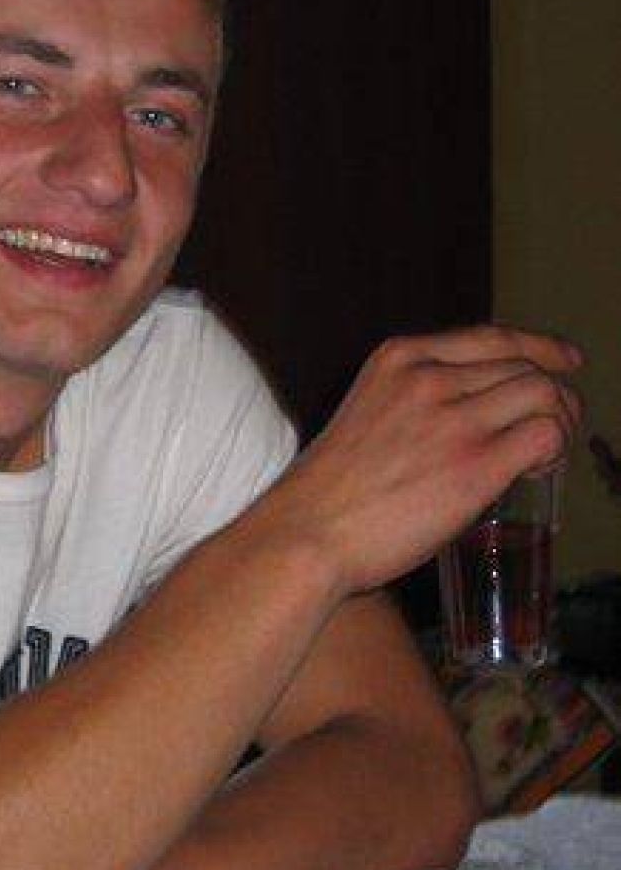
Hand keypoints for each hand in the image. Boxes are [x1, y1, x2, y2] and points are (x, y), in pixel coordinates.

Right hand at [268, 324, 582, 596]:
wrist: (306, 532)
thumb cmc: (327, 492)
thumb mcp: (364, 413)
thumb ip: (411, 402)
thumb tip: (468, 420)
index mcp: (399, 359)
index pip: (491, 337)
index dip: (539, 348)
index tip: (564, 361)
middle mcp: (429, 378)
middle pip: (525, 365)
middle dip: (555, 395)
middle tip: (557, 429)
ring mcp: (453, 419)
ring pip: (544, 394)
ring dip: (562, 421)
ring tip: (548, 456)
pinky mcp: (474, 465)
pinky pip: (545, 434)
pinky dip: (555, 450)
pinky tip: (539, 471)